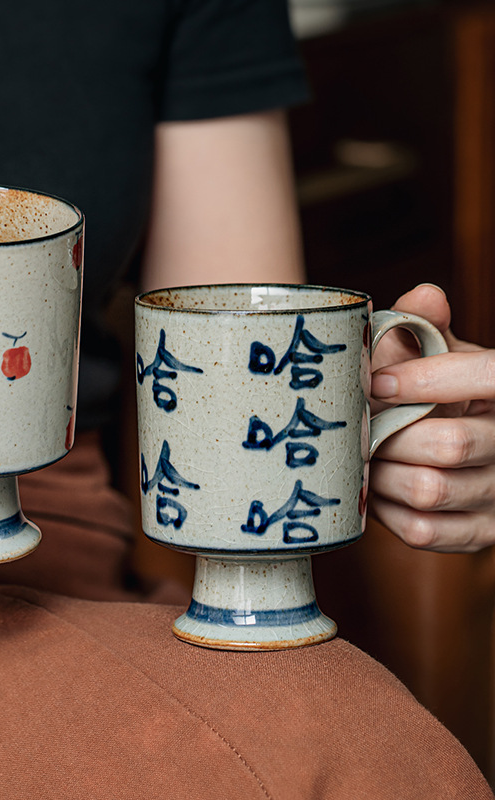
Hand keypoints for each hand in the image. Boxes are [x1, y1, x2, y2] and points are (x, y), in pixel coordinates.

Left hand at [368, 283, 494, 551]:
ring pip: (430, 489)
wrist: (465, 450)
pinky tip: (372, 490)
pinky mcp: (480, 533)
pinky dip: (386, 511)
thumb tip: (424, 296)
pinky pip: (424, 531)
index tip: (375, 382)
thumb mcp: (441, 355)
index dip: (425, 380)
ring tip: (358, 458)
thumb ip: (426, 328)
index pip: (486, 378)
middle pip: (447, 444)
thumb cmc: (442, 392)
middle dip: (387, 436)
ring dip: (380, 474)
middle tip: (356, 429)